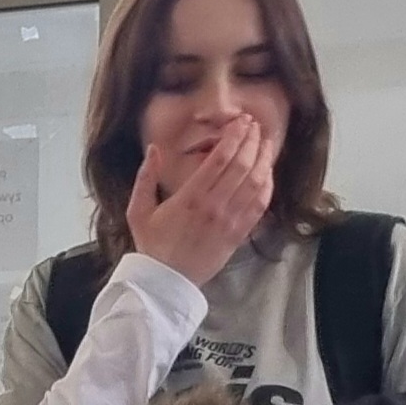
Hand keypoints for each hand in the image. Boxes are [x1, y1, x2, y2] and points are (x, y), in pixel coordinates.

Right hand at [127, 114, 277, 290]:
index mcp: (190, 197)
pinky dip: (268, 185)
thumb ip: (145, 178)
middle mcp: (214, 206)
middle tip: (255, 126)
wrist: (166, 282)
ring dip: (264, 158)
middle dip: (252, 141)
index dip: (235, 136)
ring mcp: (229, 221)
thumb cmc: (152, 246)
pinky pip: (260, 205)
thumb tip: (153, 149)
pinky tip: (267, 172)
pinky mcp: (239, 234)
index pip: (221, 158)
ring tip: (266, 142)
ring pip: (256, 182)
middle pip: (242, 165)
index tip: (241, 122)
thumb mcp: (137, 210)